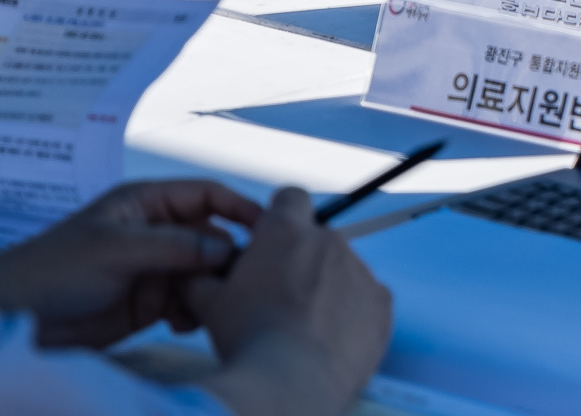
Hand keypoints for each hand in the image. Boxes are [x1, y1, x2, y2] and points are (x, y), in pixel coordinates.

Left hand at [0, 179, 258, 348]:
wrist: (16, 318)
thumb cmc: (57, 269)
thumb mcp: (117, 250)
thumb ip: (175, 246)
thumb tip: (227, 247)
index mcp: (146, 203)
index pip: (207, 195)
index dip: (239, 208)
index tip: (268, 230)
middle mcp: (155, 231)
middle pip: (211, 236)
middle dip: (228, 258)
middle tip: (242, 283)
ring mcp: (153, 268)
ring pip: (203, 273)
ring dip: (211, 290)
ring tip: (207, 308)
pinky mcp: (147, 302)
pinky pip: (187, 302)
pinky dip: (194, 312)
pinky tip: (184, 324)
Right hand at [191, 187, 393, 415]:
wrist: (289, 381)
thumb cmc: (247, 337)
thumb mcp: (210, 303)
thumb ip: (205, 276)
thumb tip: (198, 271)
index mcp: (287, 231)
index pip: (290, 198)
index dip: (281, 218)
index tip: (273, 244)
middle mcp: (329, 240)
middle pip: (319, 240)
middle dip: (304, 261)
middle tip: (284, 298)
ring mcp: (361, 270)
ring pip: (345, 271)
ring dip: (330, 290)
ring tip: (307, 329)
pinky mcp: (382, 303)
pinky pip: (368, 301)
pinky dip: (354, 316)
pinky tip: (332, 341)